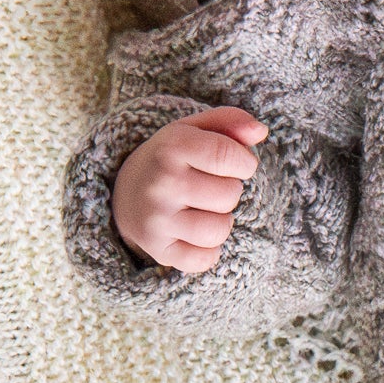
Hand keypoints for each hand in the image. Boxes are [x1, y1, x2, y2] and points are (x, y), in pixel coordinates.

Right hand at [111, 105, 267, 273]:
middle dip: (229, 191)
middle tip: (209, 187)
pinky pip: (204, 260)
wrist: (122, 192)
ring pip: (219, 230)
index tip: (236, 164)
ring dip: (221, 221)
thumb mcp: (193, 130)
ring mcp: (157, 220)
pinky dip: (208, 251)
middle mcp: (161, 184)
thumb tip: (261, 132)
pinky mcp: (158, 250)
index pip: (230, 156)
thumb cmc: (170, 158)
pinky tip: (196, 234)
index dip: (244, 162)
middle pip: (229, 195)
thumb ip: (229, 121)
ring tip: (204, 210)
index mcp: (170, 147)